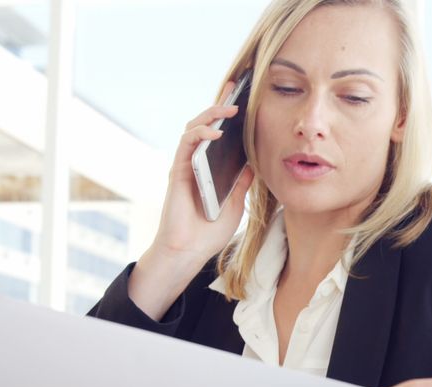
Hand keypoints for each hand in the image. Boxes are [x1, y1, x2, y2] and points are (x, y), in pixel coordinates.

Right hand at [151, 80, 254, 265]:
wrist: (189, 251)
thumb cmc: (209, 232)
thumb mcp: (235, 205)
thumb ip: (241, 184)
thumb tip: (254, 164)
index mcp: (211, 169)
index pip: (220, 136)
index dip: (229, 117)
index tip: (245, 98)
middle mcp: (196, 163)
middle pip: (206, 125)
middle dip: (219, 105)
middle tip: (236, 90)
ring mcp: (186, 165)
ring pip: (193, 128)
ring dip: (210, 115)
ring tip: (229, 108)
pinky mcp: (177, 171)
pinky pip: (187, 144)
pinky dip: (200, 135)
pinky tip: (216, 132)